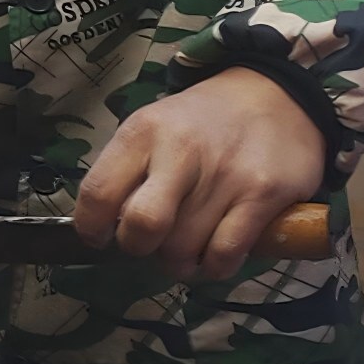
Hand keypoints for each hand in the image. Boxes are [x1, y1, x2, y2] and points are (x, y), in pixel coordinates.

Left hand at [75, 70, 330, 277]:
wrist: (273, 97)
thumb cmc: (200, 123)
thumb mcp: (153, 128)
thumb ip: (126, 172)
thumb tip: (104, 227)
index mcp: (143, 132)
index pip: (98, 192)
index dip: (90, 228)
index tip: (99, 238)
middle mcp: (181, 151)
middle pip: (142, 226)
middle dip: (138, 248)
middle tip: (148, 245)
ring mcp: (225, 174)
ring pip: (184, 248)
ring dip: (179, 262)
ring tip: (185, 249)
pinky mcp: (263, 194)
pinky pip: (225, 254)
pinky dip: (214, 267)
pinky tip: (214, 256)